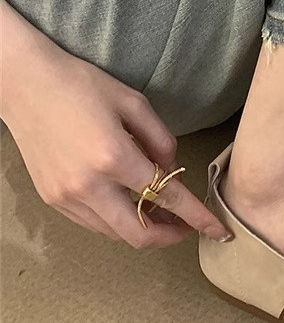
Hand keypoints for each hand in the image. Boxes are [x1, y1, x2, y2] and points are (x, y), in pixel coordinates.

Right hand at [2, 2, 231, 247]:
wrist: (26, 86)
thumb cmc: (82, 86)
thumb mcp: (134, 103)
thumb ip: (161, 140)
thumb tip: (173, 171)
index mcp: (115, 157)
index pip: (167, 198)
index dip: (197, 218)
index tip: (218, 230)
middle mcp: (89, 186)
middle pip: (139, 234)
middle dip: (170, 236)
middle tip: (187, 226)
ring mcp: (67, 197)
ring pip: (115, 233)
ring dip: (143, 229)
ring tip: (160, 212)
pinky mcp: (52, 200)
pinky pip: (93, 223)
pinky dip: (117, 221)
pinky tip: (129, 204)